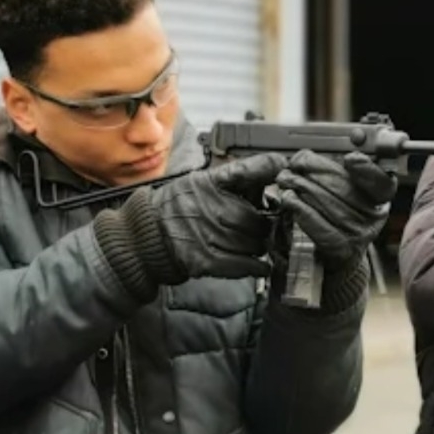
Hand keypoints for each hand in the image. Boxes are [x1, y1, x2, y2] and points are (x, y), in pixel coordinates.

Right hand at [150, 153, 287, 278]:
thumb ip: (238, 175)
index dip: (271, 169)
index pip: (250, 170)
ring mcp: (213, 236)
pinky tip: (259, 264)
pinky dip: (258, 266)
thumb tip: (277, 167)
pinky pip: (247, 265)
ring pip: (257, 244)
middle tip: (261, 225)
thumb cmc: (178, 206)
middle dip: (265, 224)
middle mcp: (215, 209)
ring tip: (251, 243)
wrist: (149, 233)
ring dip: (260, 245)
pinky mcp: (210, 261)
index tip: (284, 172)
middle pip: (260, 220)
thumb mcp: (204, 180)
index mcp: (213, 184)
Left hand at [275, 150, 396, 268]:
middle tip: (295, 164)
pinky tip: (289, 199)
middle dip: (316, 171)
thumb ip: (336, 173)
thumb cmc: (339, 218)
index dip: (367, 170)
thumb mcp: (347, 193)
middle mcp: (373, 216)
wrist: (339, 258)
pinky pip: (318, 224)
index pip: (382, 183)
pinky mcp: (340, 249)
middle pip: (347, 189)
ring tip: (286, 179)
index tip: (349, 159)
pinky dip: (300, 209)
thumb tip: (307, 156)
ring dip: (302, 188)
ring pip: (329, 205)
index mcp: (380, 199)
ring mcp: (358, 234)